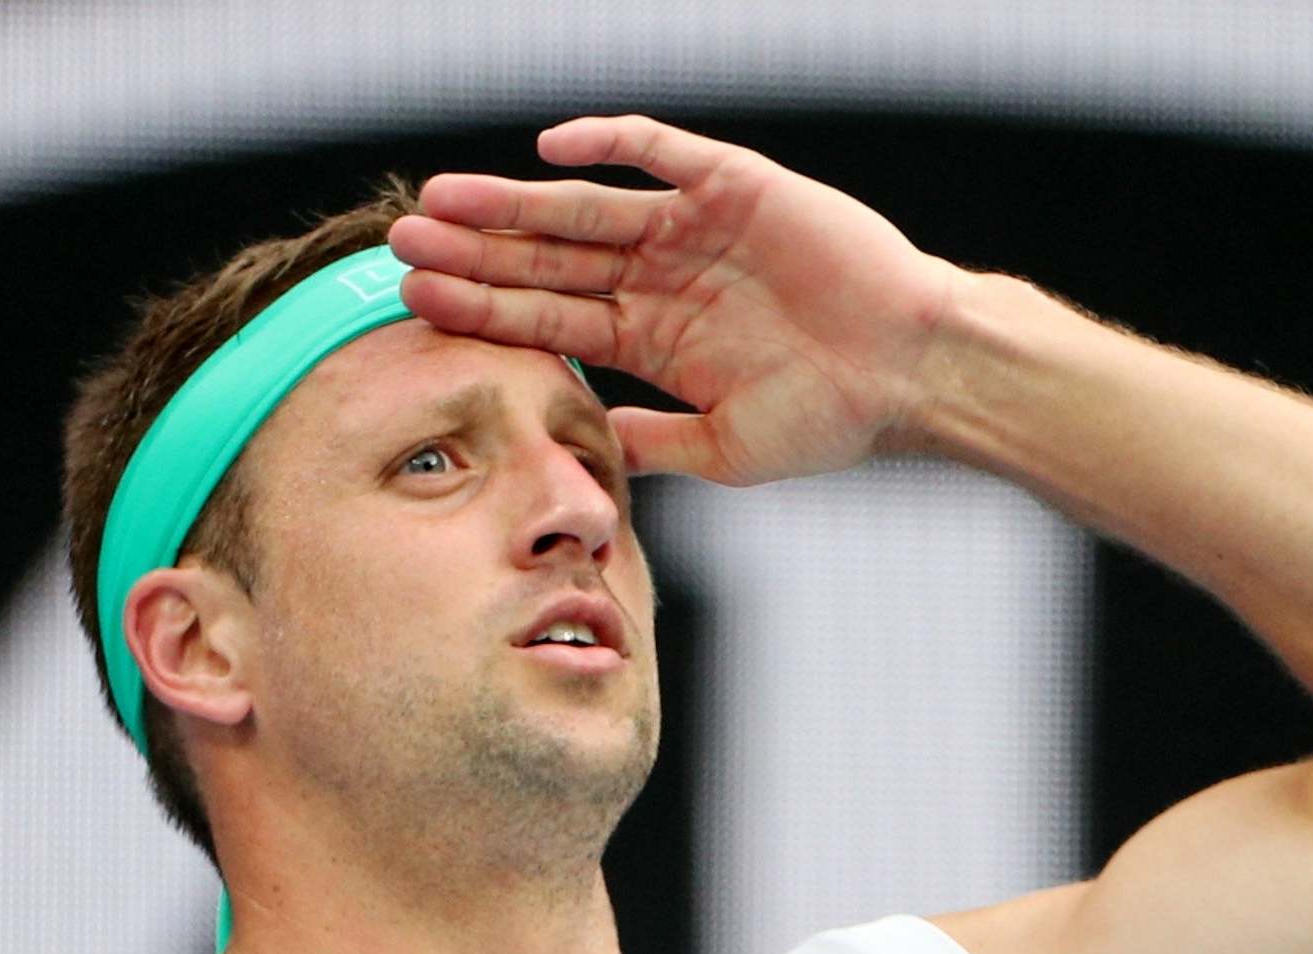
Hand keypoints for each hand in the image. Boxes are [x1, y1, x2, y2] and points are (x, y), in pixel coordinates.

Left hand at [387, 114, 963, 485]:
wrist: (911, 373)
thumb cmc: (831, 419)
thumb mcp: (724, 448)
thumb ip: (651, 439)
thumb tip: (583, 450)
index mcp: (653, 339)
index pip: (548, 319)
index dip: (482, 310)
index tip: (415, 304)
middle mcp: (662, 278)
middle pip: (548, 261)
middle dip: (475, 254)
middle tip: (401, 241)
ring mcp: (694, 230)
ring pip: (585, 209)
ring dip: (514, 204)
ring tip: (443, 199)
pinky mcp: (735, 186)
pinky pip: (662, 152)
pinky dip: (612, 144)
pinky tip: (553, 148)